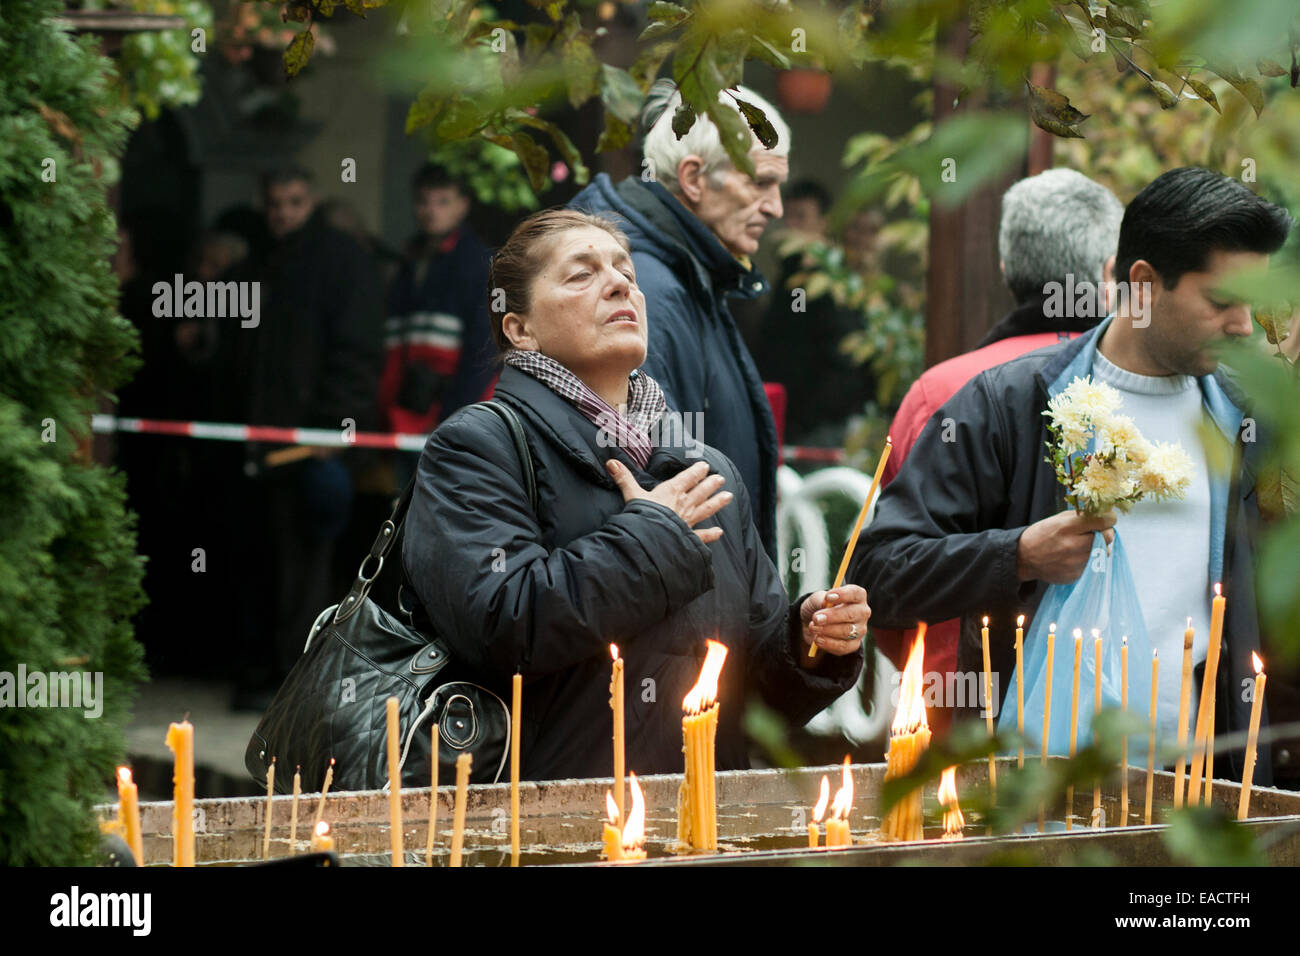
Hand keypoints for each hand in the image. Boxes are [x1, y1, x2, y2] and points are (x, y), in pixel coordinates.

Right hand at [605, 458, 732, 543]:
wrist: (649, 539)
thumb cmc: (641, 516)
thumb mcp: (632, 495)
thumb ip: (624, 478)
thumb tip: (611, 463)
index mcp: (672, 492)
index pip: (687, 478)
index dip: (697, 471)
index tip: (705, 466)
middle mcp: (684, 504)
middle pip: (701, 491)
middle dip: (711, 484)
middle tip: (721, 478)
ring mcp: (688, 521)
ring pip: (706, 509)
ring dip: (717, 502)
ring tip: (728, 496)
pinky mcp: (688, 537)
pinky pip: (702, 535)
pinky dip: (711, 534)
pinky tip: (719, 532)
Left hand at [800, 585, 868, 656]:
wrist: (813, 625)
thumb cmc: (818, 607)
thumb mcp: (816, 599)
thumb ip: (820, 599)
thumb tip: (824, 604)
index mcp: (856, 596)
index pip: (856, 593)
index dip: (843, 594)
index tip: (827, 597)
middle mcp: (862, 612)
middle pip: (851, 614)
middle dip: (832, 616)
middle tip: (816, 618)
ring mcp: (860, 630)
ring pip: (847, 631)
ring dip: (827, 630)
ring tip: (813, 627)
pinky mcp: (854, 644)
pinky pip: (843, 646)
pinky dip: (828, 643)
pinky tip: (818, 639)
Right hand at [1015, 509, 1116, 583]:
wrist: (1024, 559)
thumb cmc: (1042, 535)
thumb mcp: (1057, 519)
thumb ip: (1081, 516)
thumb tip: (1105, 513)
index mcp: (1066, 527)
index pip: (1102, 521)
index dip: (1108, 518)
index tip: (1107, 518)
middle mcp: (1072, 545)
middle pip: (1107, 537)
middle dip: (1106, 532)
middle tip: (1098, 531)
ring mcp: (1075, 563)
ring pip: (1104, 552)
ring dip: (1099, 547)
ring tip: (1084, 545)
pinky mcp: (1076, 575)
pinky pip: (1093, 565)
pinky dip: (1089, 559)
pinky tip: (1075, 557)